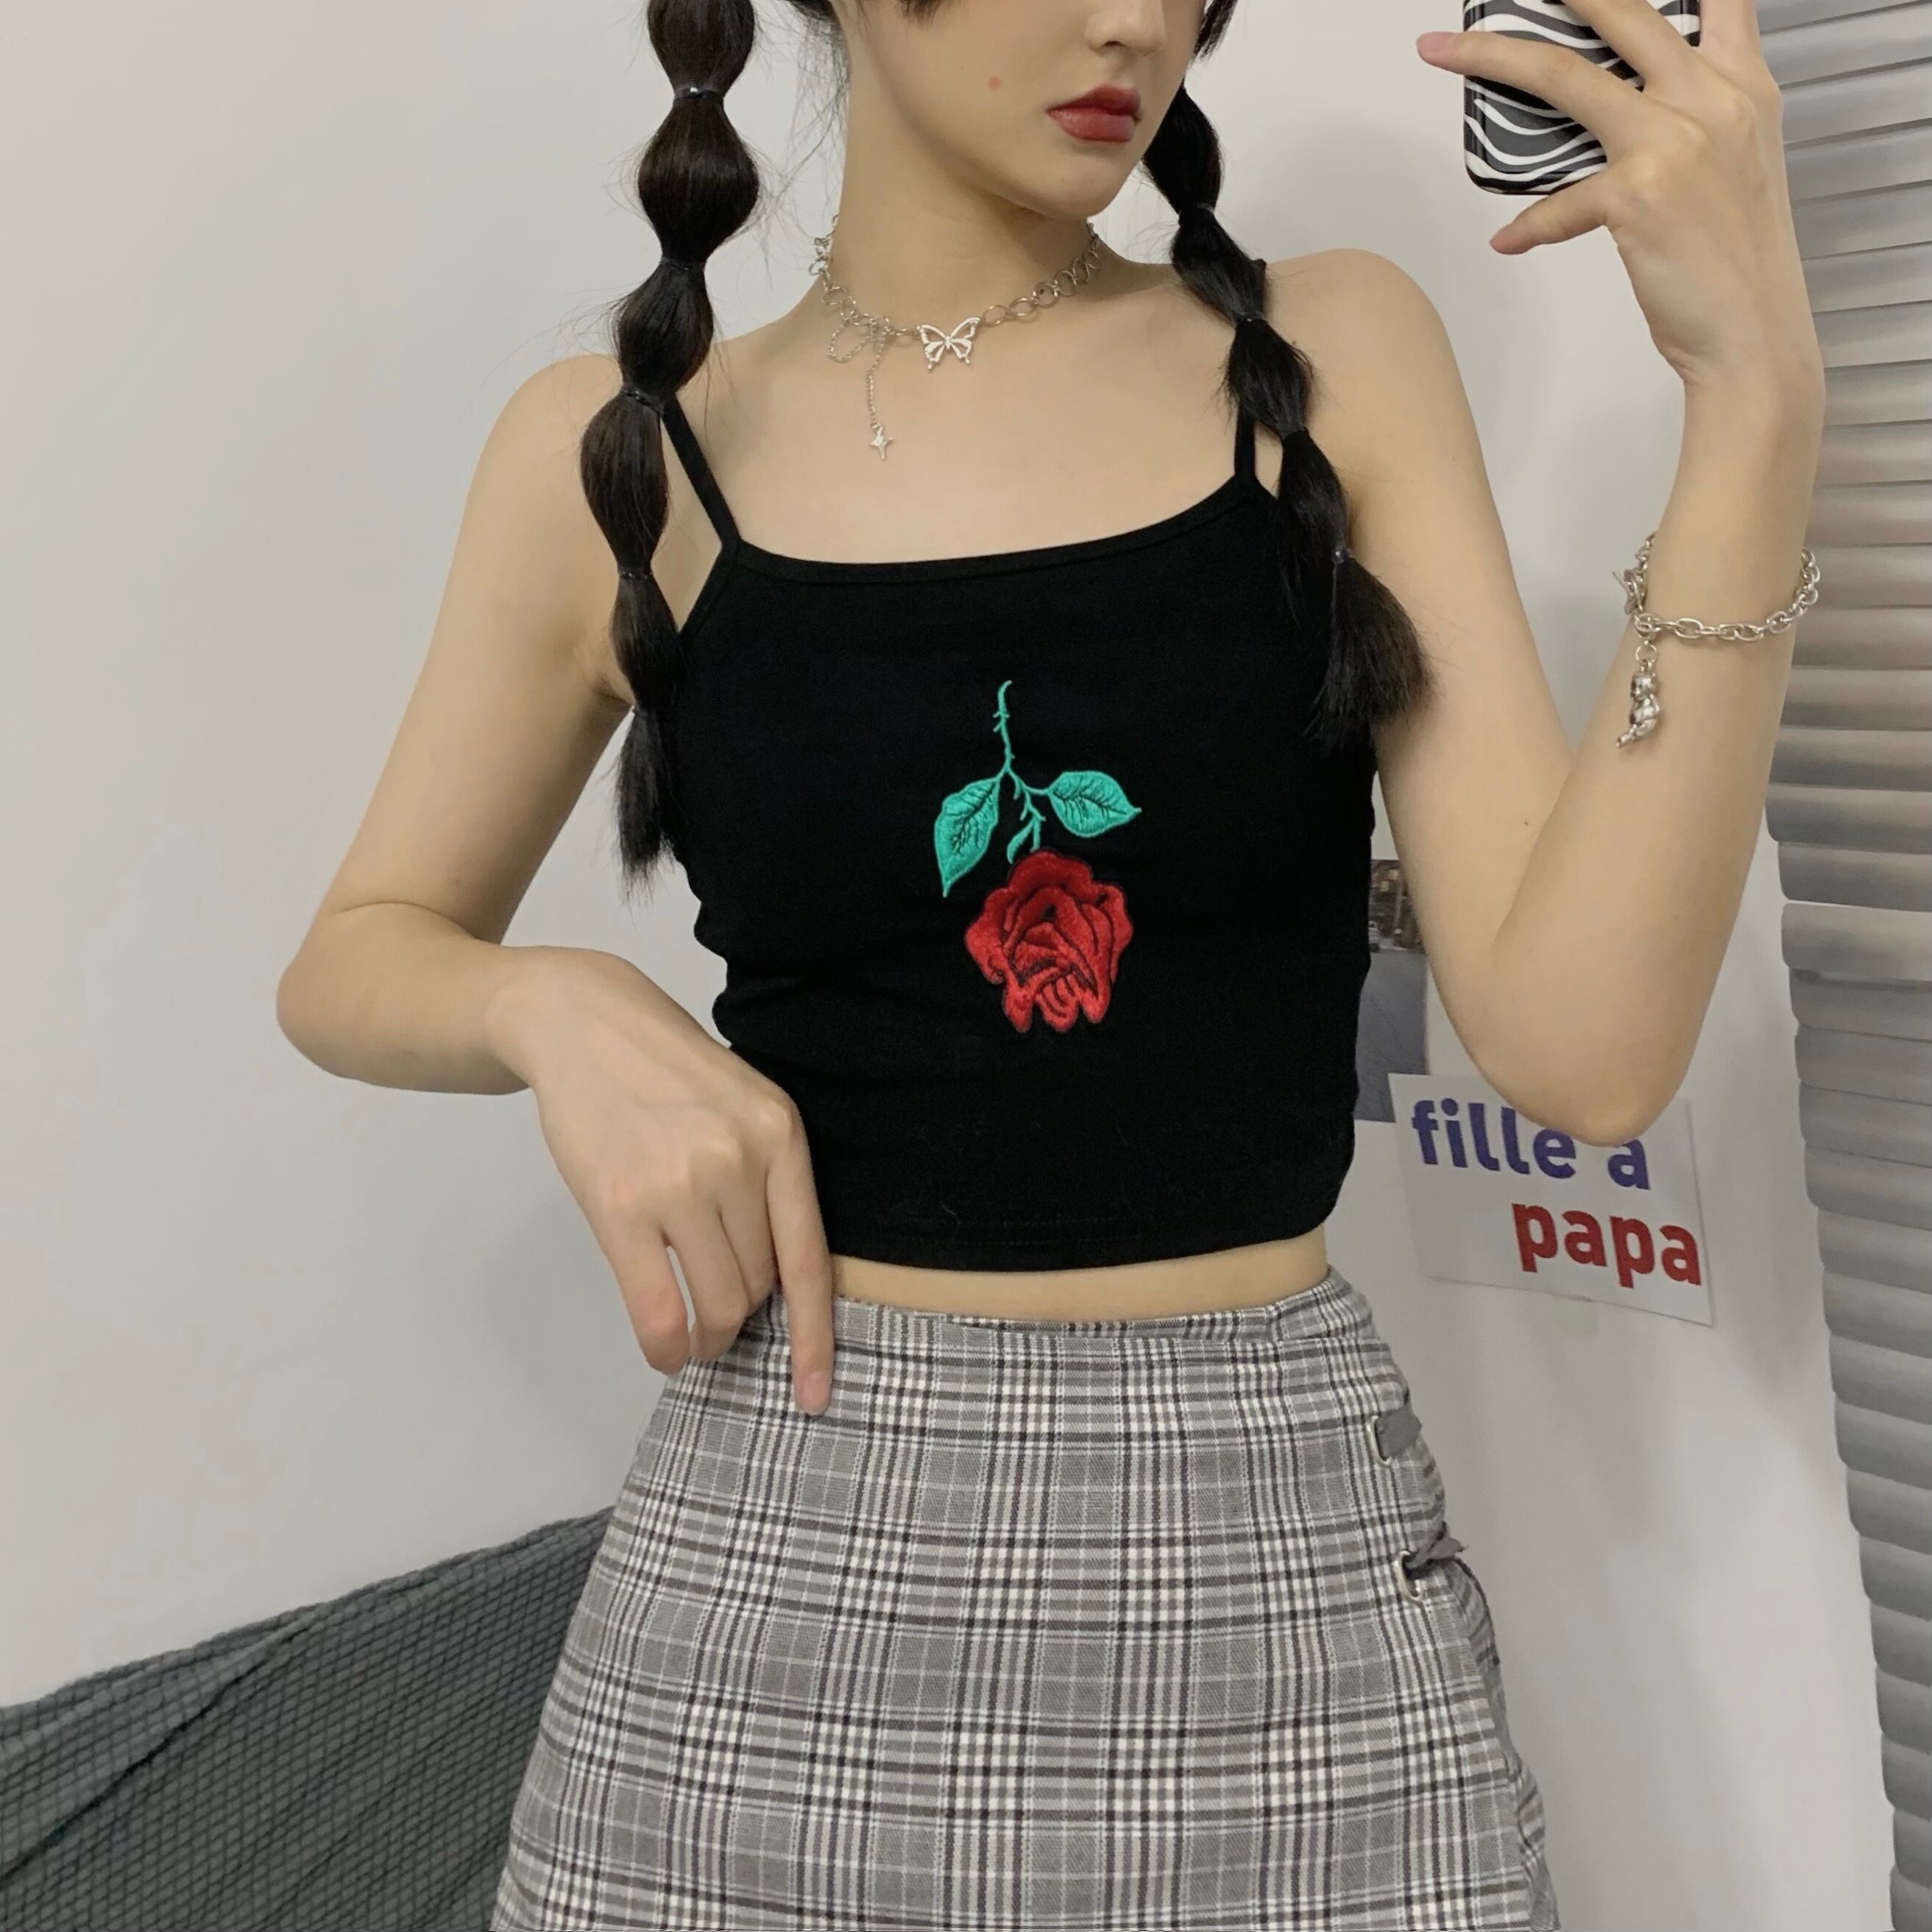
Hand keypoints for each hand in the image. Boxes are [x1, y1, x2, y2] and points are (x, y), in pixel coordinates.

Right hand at [492, 949, 836, 1414]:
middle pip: (761, 1287)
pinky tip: (665, 1350)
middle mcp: (738, 1159)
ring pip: (717, 1303)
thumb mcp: (743, 1106)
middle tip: (722, 1317)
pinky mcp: (621, 1204)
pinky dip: (665, 1345)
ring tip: (695, 1334)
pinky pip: (658, 1308)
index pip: (811, 1259)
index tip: (816, 1390)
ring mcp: (679, 1183)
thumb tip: (779, 1286)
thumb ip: (768, 1181)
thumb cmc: (666, 1074)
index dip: (816, 1336)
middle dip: (744, 1317)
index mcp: (781, 1134)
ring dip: (708, 1336)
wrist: (583, 1023)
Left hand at [1416, 0, 1825, 395]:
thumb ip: (1694, 117)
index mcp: (1741, 84)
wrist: (1753, 332)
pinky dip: (1528, 224)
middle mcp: (1709, 98)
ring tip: (1449, 52)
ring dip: (1494, 58)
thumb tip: (1628, 111)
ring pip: (1563, 76)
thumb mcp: (1736, 162)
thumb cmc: (1738, 260)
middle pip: (1621, 12)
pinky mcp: (1636, 194)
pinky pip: (1556, 202)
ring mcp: (1672, 142)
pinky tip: (1512, 239)